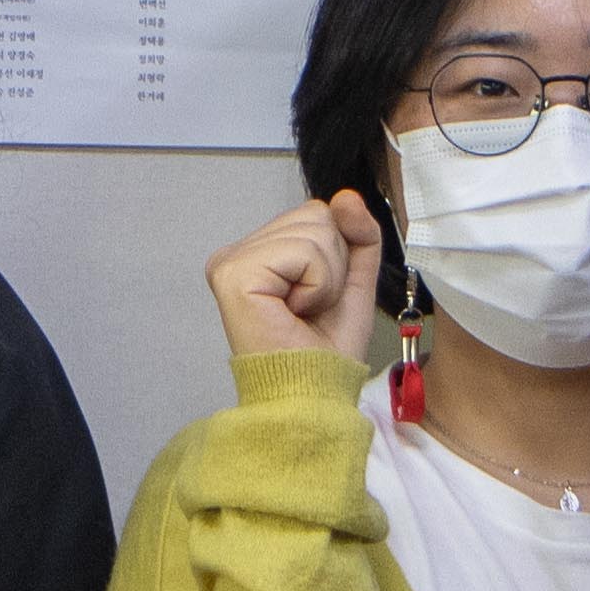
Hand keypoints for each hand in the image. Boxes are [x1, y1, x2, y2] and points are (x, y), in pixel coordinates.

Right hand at [208, 188, 377, 361]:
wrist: (313, 393)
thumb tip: (346, 197)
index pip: (316, 213)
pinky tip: (294, 311)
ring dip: (326, 279)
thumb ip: (357, 235)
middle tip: (309, 308)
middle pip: (316, 214)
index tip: (315, 300)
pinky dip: (316, 284)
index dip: (335, 257)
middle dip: (332, 265)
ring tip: (302, 312)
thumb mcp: (353, 281)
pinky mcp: (235, 273)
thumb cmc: (325, 351)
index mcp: (258, 254)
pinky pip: (304, 251)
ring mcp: (232, 261)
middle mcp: (238, 253)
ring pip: (315, 229)